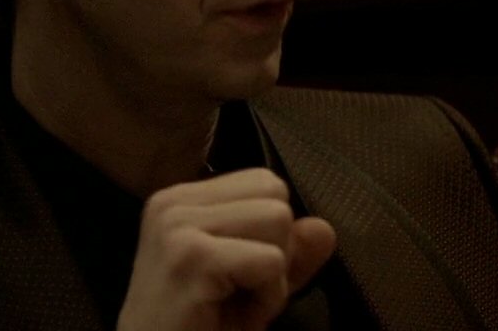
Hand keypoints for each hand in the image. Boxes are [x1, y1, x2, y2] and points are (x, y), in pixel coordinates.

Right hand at [117, 168, 336, 330]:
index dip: (270, 232)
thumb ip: (287, 252)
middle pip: (275, 194)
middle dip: (275, 248)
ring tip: (235, 300)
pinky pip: (272, 260)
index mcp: (180, 199)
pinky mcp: (192, 257)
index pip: (264, 181)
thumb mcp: (249, 283)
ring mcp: (178, 226)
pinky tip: (235, 314)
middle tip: (237, 291)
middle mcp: (173, 202)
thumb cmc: (195, 326)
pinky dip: (269, 297)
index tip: (237, 273)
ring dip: (273, 274)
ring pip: (278, 219)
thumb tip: (324, 227)